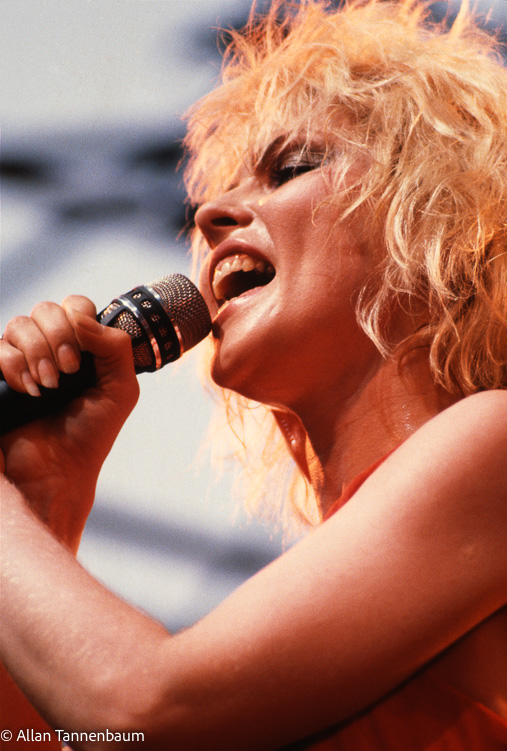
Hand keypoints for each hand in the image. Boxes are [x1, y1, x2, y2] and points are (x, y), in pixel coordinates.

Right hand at [0, 295, 138, 549]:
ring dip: (37, 353)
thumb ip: (115, 347)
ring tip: (48, 386)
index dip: (78, 320)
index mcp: (84, 346)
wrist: (59, 469)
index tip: (82, 356)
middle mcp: (53, 347)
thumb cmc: (92, 432)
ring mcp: (25, 359)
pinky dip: (15, 367)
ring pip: (20, 323)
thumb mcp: (121, 389)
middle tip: (67, 373)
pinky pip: (0, 348)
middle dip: (58, 338)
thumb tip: (81, 317)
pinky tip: (29, 391)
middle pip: (47, 308)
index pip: (76, 305)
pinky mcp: (2, 375)